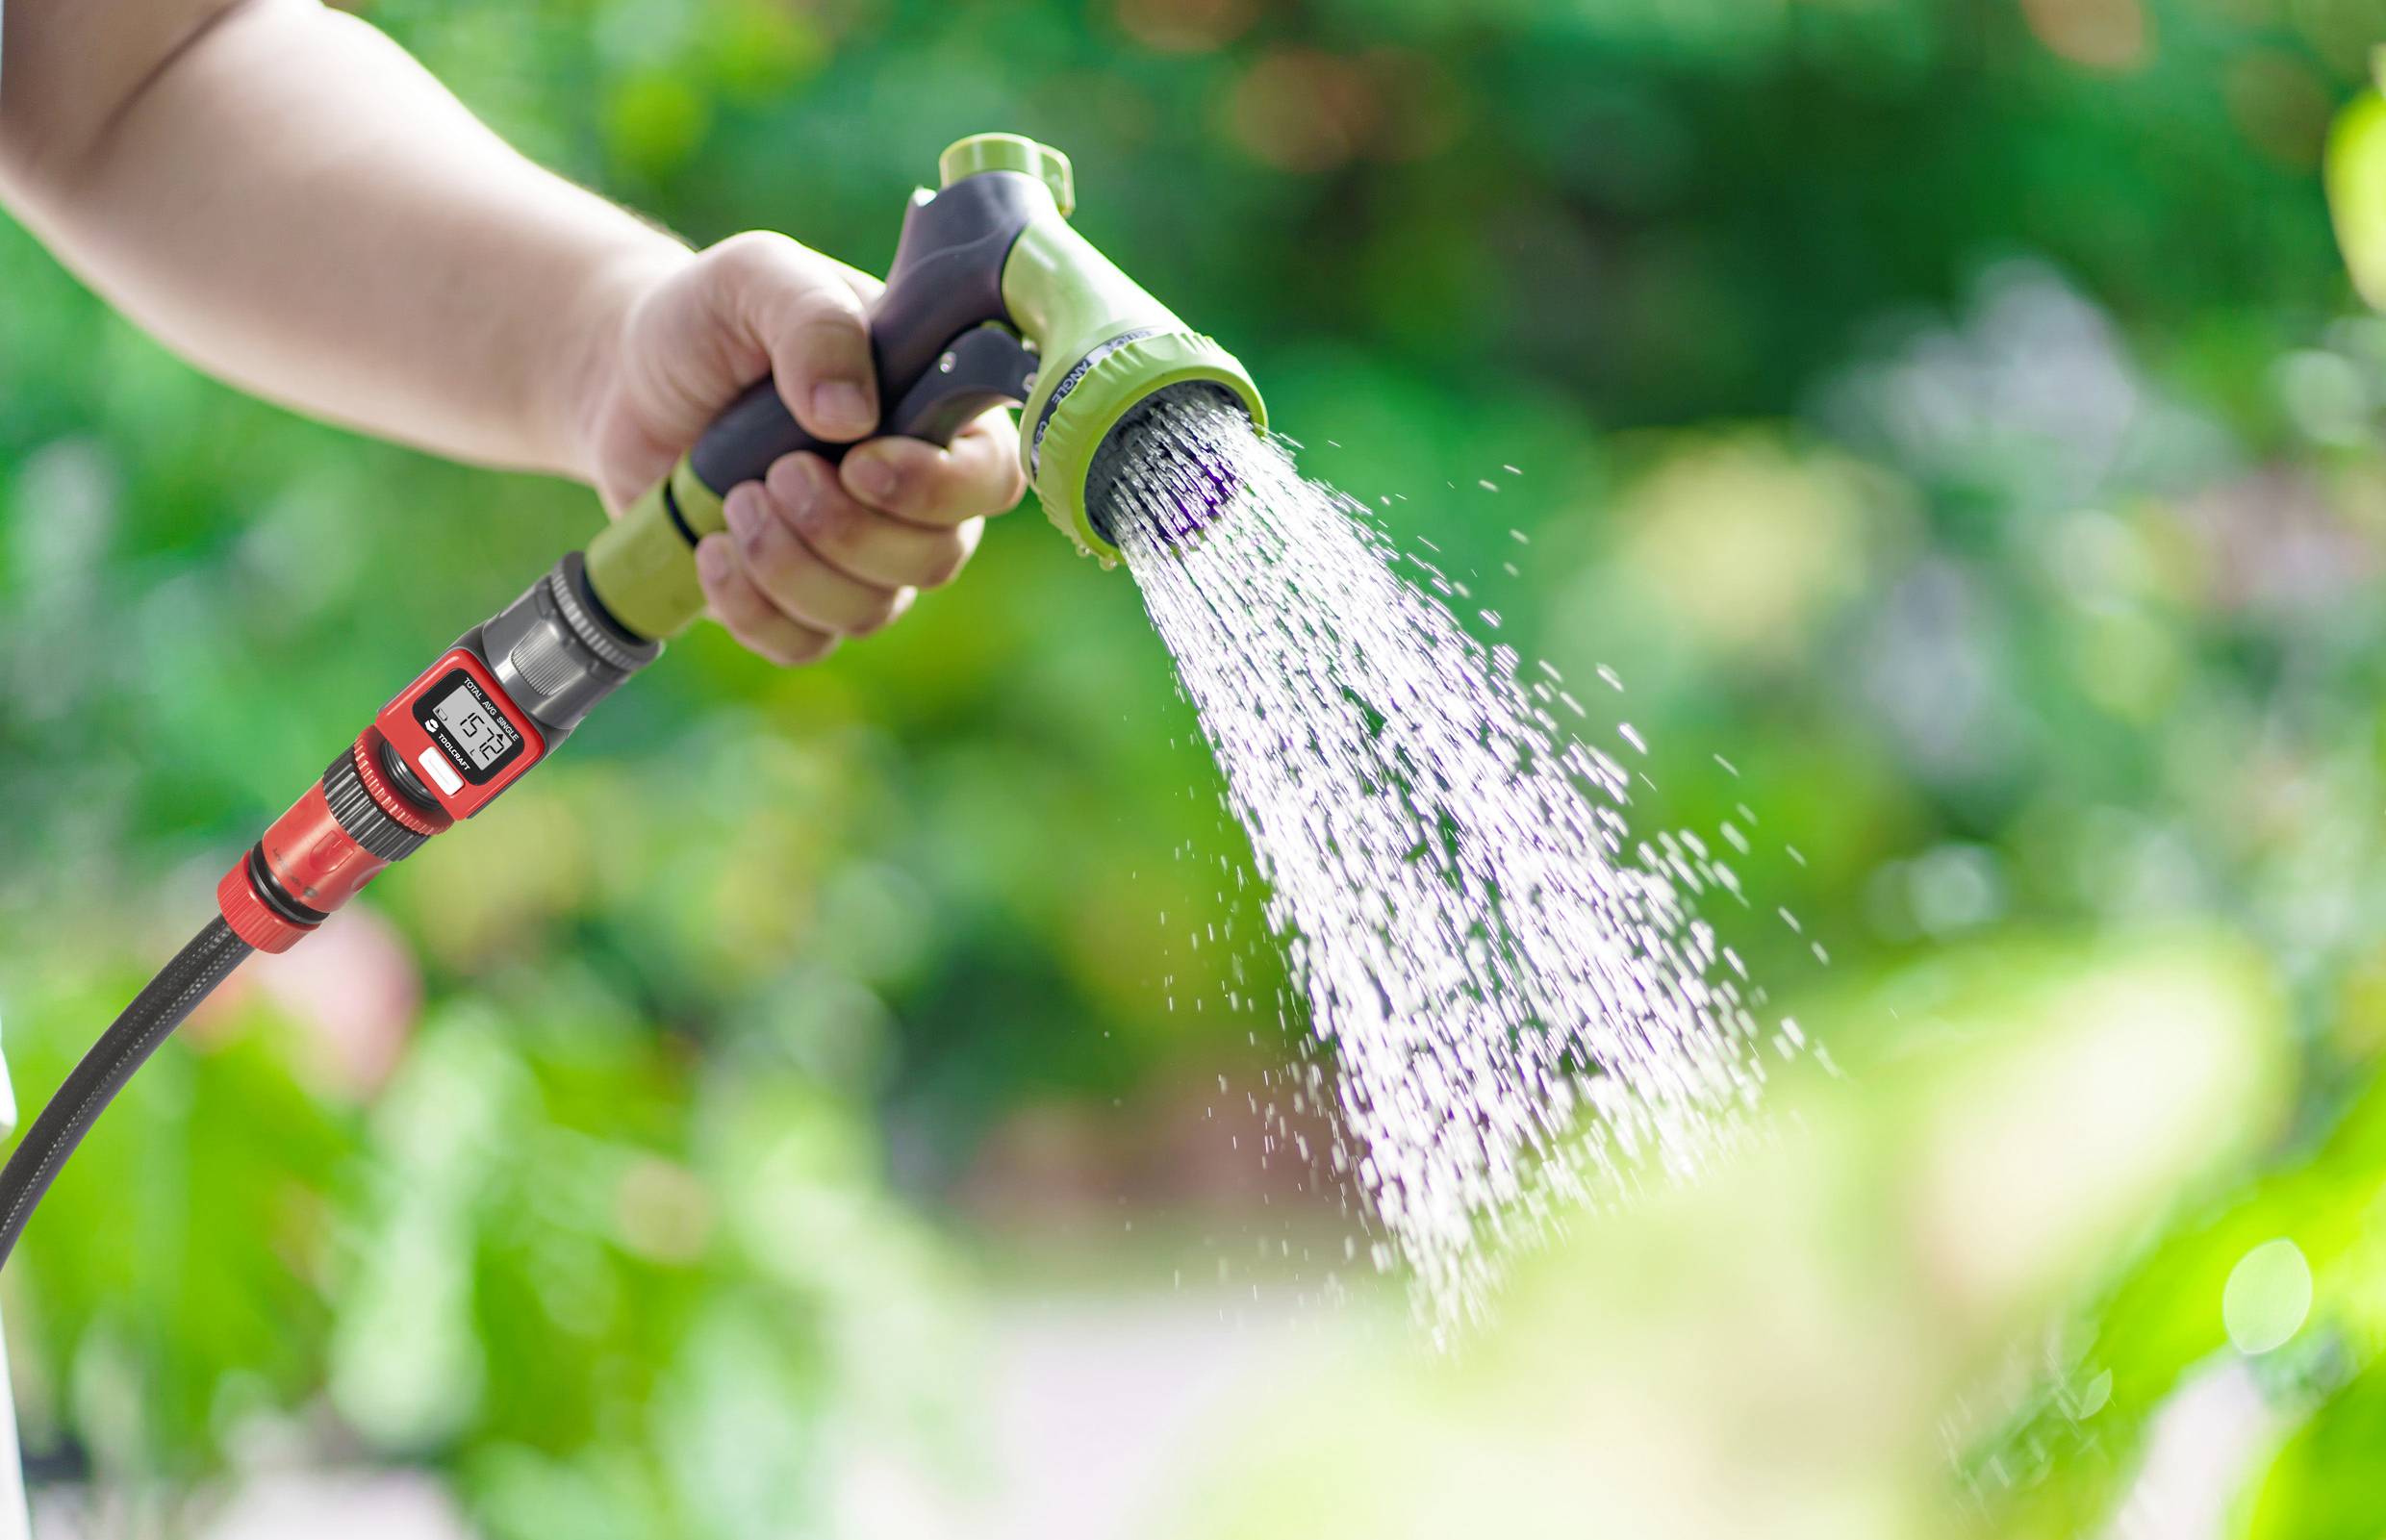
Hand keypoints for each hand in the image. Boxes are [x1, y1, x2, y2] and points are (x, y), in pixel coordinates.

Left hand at [574, 232, 1026, 664]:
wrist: (627, 382)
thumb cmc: (709, 321)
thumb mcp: (756, 279)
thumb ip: (812, 322)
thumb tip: (852, 415)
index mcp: (934, 412)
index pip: (991, 476)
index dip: (938, 487)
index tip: (858, 460)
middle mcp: (915, 496)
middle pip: (936, 558)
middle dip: (847, 529)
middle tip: (775, 472)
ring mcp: (860, 558)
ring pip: (871, 611)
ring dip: (793, 566)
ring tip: (735, 500)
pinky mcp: (797, 602)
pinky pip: (805, 644)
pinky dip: (753, 609)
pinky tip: (712, 553)